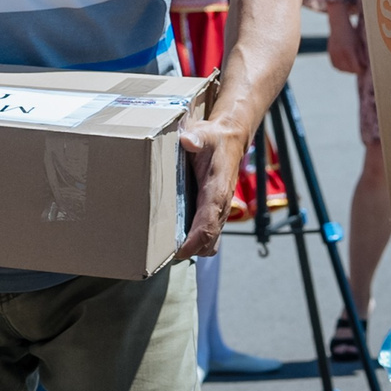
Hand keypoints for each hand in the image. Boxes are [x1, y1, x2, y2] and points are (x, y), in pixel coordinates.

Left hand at [175, 116, 249, 258]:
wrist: (229, 141)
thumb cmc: (214, 139)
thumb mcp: (204, 134)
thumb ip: (196, 138)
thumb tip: (188, 141)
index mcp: (217, 191)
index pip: (208, 224)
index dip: (193, 242)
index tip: (178, 253)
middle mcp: (220, 206)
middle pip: (209, 241)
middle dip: (190, 251)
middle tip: (161, 255)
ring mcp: (219, 212)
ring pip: (210, 242)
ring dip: (193, 249)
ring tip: (166, 251)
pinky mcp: (214, 212)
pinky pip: (208, 235)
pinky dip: (195, 242)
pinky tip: (175, 238)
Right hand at [326, 2, 368, 75]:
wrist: (338, 25)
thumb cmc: (352, 34)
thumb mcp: (359, 44)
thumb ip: (362, 56)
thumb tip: (365, 66)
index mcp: (348, 50)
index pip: (356, 68)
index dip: (362, 69)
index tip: (365, 67)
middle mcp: (339, 53)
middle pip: (349, 70)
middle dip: (356, 70)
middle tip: (360, 67)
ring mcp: (333, 53)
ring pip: (341, 69)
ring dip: (347, 70)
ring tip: (353, 66)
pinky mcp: (330, 53)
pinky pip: (335, 65)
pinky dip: (341, 67)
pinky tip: (345, 64)